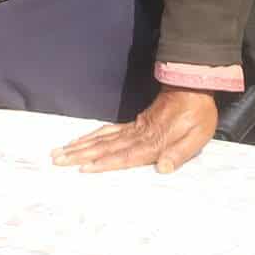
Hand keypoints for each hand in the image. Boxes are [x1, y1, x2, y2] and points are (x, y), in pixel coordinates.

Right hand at [51, 87, 216, 172]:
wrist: (192, 86)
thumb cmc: (198, 114)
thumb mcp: (198, 136)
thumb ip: (180, 153)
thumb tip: (162, 168)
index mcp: (152, 142)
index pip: (124, 156)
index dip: (103, 163)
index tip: (83, 168)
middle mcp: (138, 135)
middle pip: (104, 147)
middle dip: (80, 155)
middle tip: (57, 159)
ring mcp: (133, 127)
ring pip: (101, 138)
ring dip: (80, 146)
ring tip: (60, 151)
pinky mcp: (134, 122)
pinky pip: (108, 130)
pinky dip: (92, 136)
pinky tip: (81, 140)